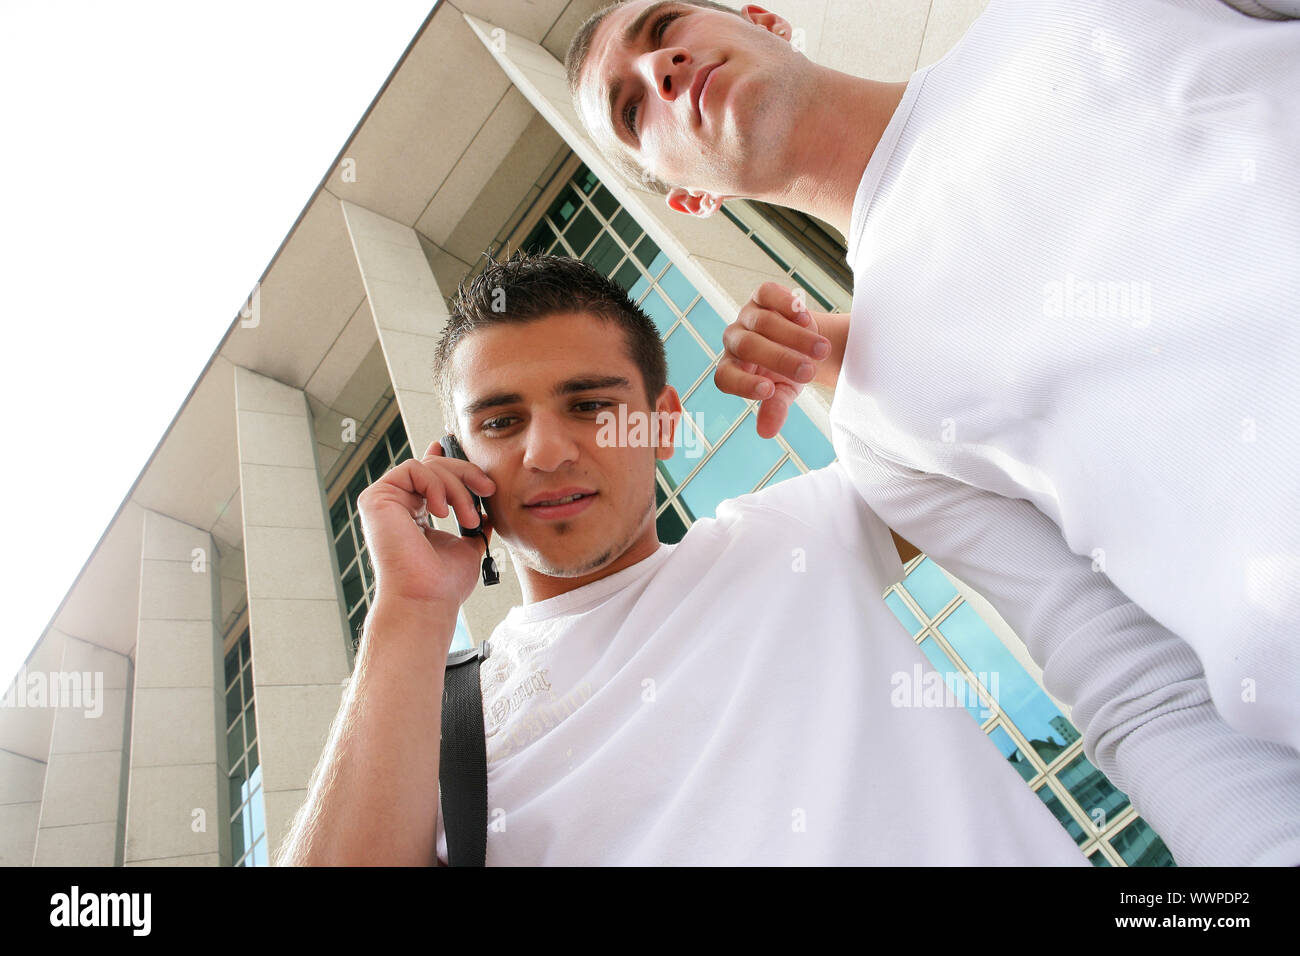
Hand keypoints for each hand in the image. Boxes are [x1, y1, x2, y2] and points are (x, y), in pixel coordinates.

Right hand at [355, 439, 496, 612]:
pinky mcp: (376, 498)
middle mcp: (397, 506)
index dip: (442, 459)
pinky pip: (413, 469)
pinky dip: (436, 485)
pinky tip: (442, 512)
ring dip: (457, 487)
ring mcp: (384, 501)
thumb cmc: (444, 584)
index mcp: (414, 514)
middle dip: (466, 474)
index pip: (425, 476)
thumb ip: (472, 525)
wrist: (426, 600)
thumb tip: (485, 512)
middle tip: (488, 490)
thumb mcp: (467, 547)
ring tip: (468, 518)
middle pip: (433, 466)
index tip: (460, 450)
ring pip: (427, 466)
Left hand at [714, 282, 835, 437]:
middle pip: (748, 346)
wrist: (804, 343)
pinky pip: (767, 294)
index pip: (725, 377)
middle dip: (780, 359)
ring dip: (794, 337)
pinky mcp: (761, 296)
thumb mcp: (785, 393)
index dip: (743, 385)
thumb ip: (775, 409)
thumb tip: (766, 433)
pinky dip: (785, 304)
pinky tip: (805, 317)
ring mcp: (746, 316)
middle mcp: (734, 341)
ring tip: (821, 350)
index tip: (769, 391)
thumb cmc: (789, 373)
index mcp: (732, 368)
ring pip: (763, 322)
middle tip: (809, 372)